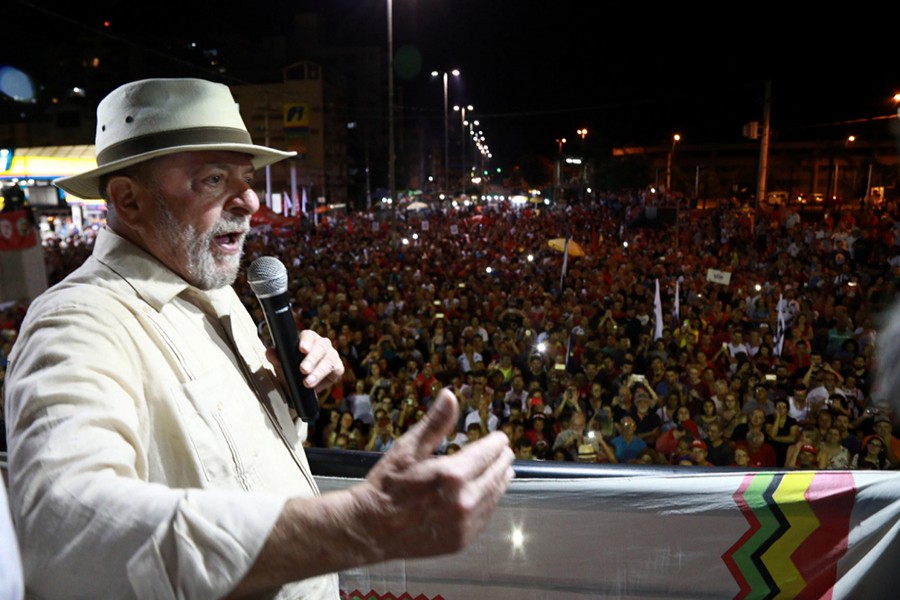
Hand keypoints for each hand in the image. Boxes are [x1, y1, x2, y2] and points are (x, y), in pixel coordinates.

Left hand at [266, 329, 343, 391]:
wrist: (298, 387)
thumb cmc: (290, 370)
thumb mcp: (281, 364)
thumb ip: (276, 357)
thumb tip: (270, 352)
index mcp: (308, 339)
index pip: (309, 336)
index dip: (306, 342)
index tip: (302, 349)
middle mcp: (322, 345)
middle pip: (321, 346)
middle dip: (312, 358)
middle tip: (303, 369)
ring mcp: (331, 355)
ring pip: (329, 359)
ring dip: (318, 371)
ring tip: (307, 382)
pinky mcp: (338, 368)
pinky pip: (336, 370)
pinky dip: (325, 377)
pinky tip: (317, 384)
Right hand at [352, 389, 514, 558]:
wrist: (372, 529)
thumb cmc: (388, 485)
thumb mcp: (408, 448)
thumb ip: (435, 423)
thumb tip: (450, 394)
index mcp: (453, 474)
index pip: (488, 453)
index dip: (497, 442)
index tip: (501, 437)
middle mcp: (465, 501)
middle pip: (496, 474)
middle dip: (502, 460)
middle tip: (505, 451)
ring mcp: (465, 524)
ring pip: (494, 496)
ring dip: (500, 480)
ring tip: (504, 470)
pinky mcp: (462, 540)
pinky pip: (484, 517)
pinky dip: (489, 502)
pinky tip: (487, 494)